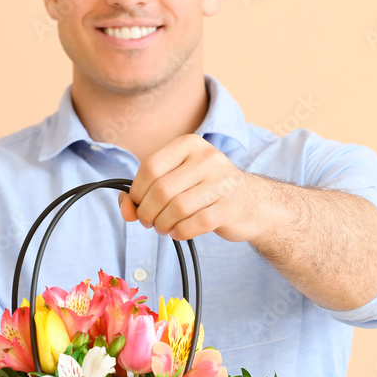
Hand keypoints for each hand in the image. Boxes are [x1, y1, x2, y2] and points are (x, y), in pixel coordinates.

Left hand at [119, 134, 274, 242]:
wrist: (251, 202)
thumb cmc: (206, 190)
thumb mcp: (176, 180)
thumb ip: (145, 192)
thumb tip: (125, 210)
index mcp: (190, 144)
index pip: (150, 167)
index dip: (136, 192)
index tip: (137, 205)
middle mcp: (208, 158)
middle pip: (161, 190)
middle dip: (147, 212)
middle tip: (149, 221)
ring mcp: (222, 182)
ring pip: (177, 208)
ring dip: (162, 224)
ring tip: (164, 227)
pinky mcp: (230, 207)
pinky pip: (195, 224)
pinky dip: (180, 232)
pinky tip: (179, 232)